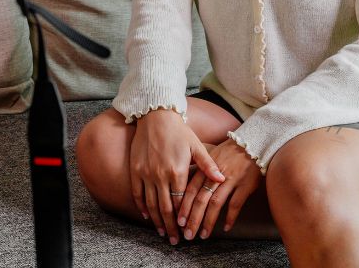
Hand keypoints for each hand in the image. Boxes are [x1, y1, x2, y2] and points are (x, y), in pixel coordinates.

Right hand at [129, 109, 225, 243]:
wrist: (155, 117)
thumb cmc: (179, 131)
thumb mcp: (196, 146)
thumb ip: (208, 165)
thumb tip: (223, 178)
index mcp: (177, 171)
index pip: (180, 202)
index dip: (183, 217)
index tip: (187, 229)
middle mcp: (160, 175)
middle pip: (165, 208)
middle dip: (171, 226)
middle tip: (174, 240)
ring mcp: (146, 174)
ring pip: (151, 204)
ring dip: (157, 221)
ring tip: (162, 232)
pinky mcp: (135, 170)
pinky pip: (137, 193)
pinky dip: (142, 207)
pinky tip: (147, 216)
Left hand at [177, 138, 260, 240]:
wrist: (253, 142)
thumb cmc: (230, 151)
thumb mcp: (211, 154)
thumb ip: (199, 168)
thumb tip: (182, 180)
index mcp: (206, 168)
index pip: (191, 190)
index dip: (184, 206)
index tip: (178, 221)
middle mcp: (216, 175)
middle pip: (201, 199)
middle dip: (193, 219)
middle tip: (187, 235)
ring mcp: (231, 180)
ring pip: (216, 203)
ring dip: (208, 221)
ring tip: (203, 235)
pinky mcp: (245, 185)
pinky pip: (236, 204)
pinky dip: (230, 217)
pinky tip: (226, 228)